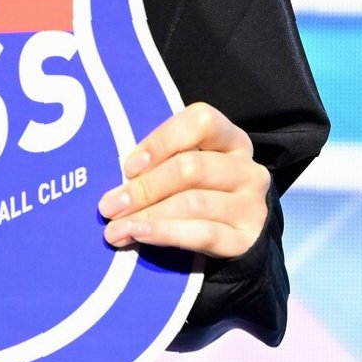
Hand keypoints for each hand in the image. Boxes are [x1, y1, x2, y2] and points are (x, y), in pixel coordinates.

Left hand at [97, 102, 271, 258]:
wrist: (237, 240)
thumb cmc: (199, 194)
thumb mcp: (184, 169)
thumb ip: (160, 165)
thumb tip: (115, 185)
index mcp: (231, 140)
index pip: (201, 122)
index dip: (161, 141)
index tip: (129, 167)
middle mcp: (247, 169)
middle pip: (191, 168)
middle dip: (144, 188)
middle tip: (110, 206)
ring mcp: (251, 206)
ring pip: (194, 203)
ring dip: (148, 215)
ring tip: (116, 228)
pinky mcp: (247, 239)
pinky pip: (204, 234)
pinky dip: (166, 233)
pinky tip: (140, 236)